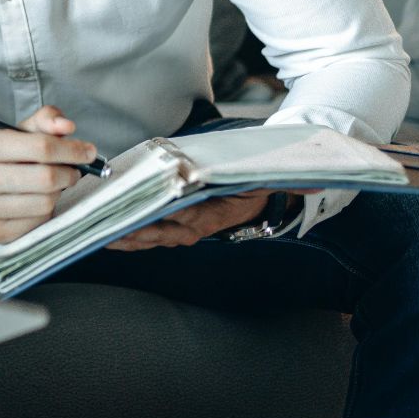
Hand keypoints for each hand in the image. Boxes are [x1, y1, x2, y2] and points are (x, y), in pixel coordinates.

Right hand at [0, 105, 96, 242]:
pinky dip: (46, 211)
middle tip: (73, 171)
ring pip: (45, 203)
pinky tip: (37, 202)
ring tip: (53, 186)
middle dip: (69, 173)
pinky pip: (38, 223)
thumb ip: (46, 120)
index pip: (42, 148)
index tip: (87, 152)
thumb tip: (67, 126)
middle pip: (46, 178)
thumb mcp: (16, 131)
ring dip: (58, 194)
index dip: (72, 150)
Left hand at [104, 190, 310, 250]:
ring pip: (150, 236)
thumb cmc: (249, 184)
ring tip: (100, 235)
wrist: (251, 198)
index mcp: (213, 215)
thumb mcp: (265, 180)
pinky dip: (127, 235)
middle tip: (110, 230)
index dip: (168, 216)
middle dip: (135, 231)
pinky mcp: (170, 229)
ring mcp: (181, 230)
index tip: (150, 214)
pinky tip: (106, 233)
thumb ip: (290, 182)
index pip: (189, 217)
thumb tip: (318, 182)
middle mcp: (195, 227)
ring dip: (125, 237)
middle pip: (161, 231)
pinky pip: (146, 235)